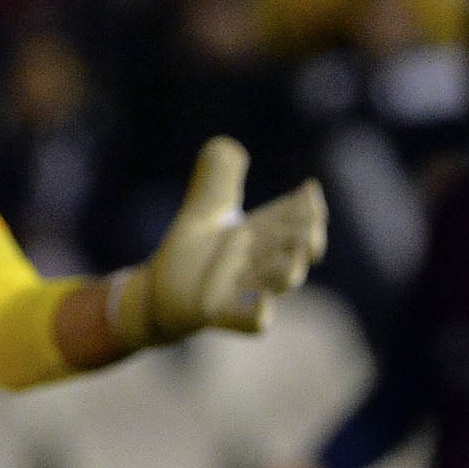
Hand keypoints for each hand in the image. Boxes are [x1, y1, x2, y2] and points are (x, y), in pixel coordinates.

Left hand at [108, 138, 326, 345]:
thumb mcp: (202, 210)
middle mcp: (257, 262)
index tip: (309, 189)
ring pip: (280, 282)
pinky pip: (251, 322)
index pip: (291, 217)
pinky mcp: (220, 314)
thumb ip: (217, 177)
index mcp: (258, 235)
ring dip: (289, 271)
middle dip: (307, 238)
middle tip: (311, 228)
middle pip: (294, 248)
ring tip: (297, 262)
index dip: (306, 206)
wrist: (157, 299)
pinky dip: (260, 315)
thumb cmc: (189, 256)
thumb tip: (230, 145)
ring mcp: (242, 289)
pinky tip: (265, 306)